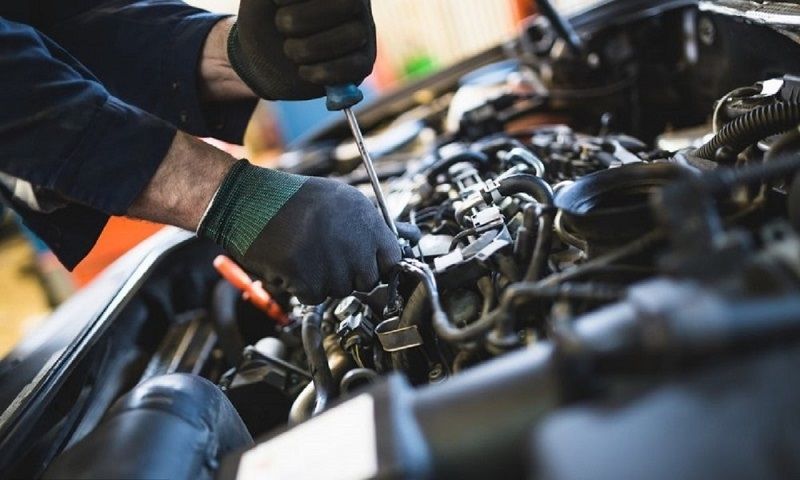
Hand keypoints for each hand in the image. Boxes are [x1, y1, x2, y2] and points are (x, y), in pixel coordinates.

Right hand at [197, 161, 399, 303]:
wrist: (249, 201)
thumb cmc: (294, 199)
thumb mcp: (342, 199)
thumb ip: (372, 224)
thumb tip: (405, 239)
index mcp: (366, 220)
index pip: (393, 259)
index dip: (380, 265)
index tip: (370, 265)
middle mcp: (354, 242)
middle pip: (367, 280)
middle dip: (351, 274)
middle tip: (329, 256)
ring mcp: (332, 262)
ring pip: (340, 290)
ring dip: (325, 280)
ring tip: (307, 253)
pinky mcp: (308, 278)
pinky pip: (315, 296)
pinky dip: (303, 287)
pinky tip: (294, 264)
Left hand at [229, 0, 375, 100]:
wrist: (263, 57)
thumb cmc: (264, 19)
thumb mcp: (264, 1)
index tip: (276, 2)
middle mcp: (354, 2)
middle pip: (350, 4)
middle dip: (305, 19)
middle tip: (281, 26)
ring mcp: (363, 31)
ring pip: (355, 34)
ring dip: (311, 47)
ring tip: (290, 51)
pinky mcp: (363, 62)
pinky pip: (357, 66)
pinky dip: (325, 71)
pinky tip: (304, 71)